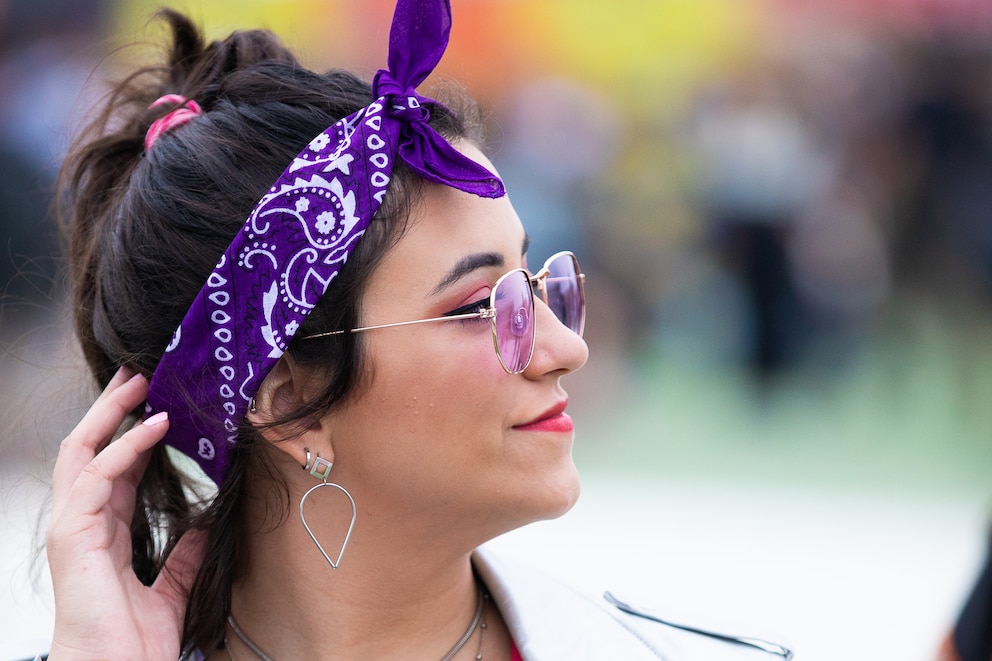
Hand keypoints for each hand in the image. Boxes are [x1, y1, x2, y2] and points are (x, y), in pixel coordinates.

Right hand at [46, 367, 204, 659]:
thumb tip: (209, 521)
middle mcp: (82, 522)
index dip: (133, 432)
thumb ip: (187, 552)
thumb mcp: (174, 586)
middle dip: (110, 409)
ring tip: (141, 383)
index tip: (157, 402)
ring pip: (82, 451)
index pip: (112, 467)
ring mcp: (72, 527)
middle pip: (88, 448)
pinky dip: (125, 447)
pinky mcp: (73, 536)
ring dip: (112, 413)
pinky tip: (155, 426)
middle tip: (139, 374)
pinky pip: (95, 477)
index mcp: (102, 531)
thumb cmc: (132, 642)